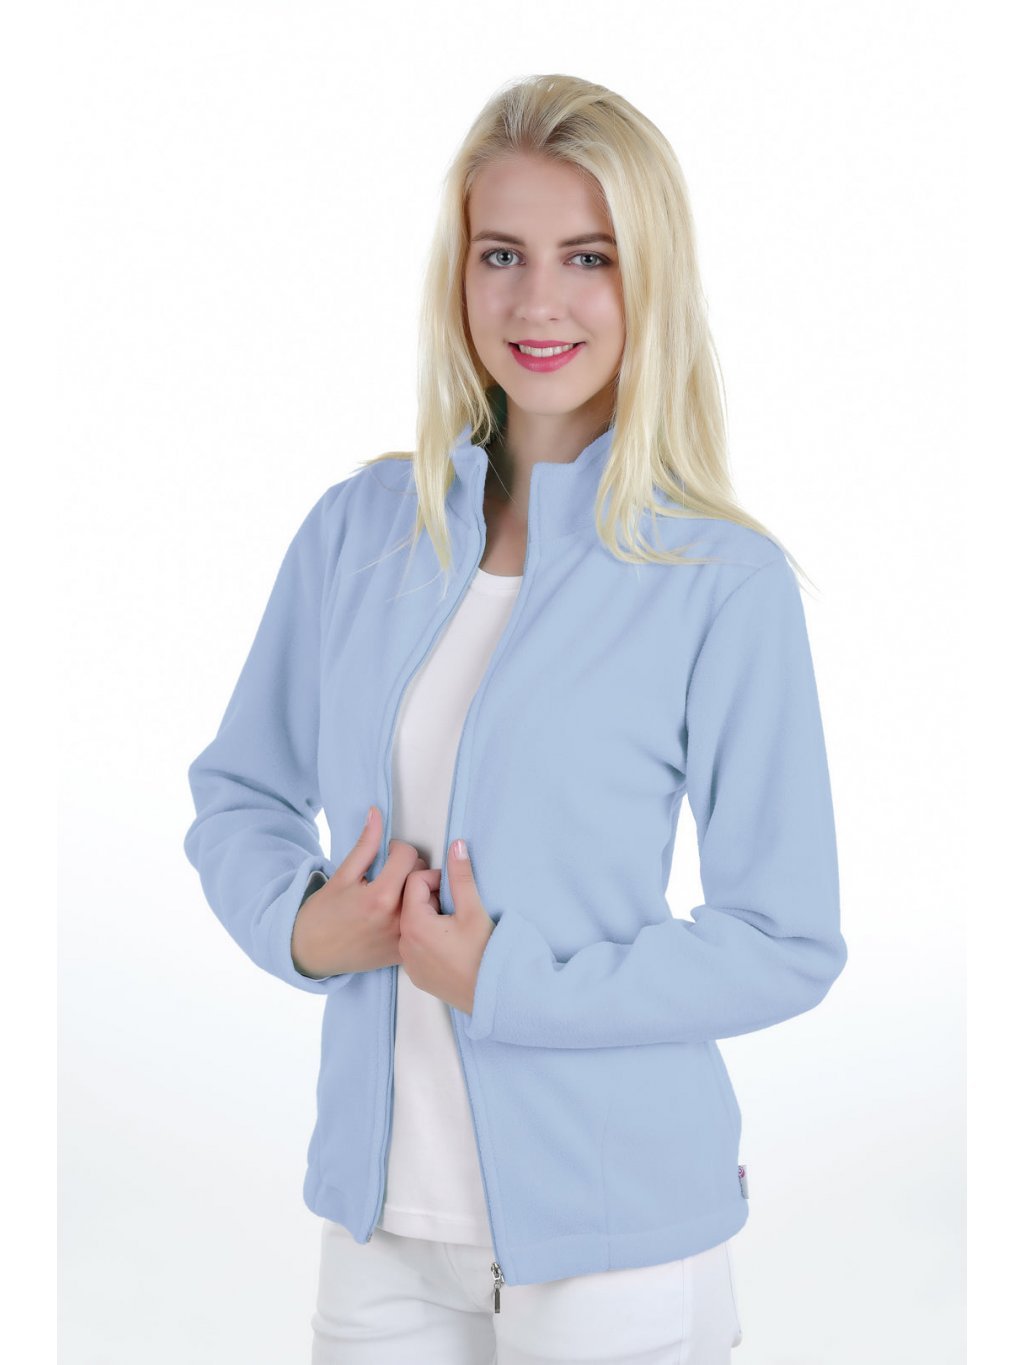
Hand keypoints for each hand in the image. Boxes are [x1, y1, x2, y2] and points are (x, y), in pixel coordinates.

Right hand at [291, 806, 425, 976]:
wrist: (311, 953)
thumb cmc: (323, 913)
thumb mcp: (341, 875)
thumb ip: (365, 845)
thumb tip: (377, 813)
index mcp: (380, 896)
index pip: (408, 855)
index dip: (396, 848)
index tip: (385, 853)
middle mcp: (397, 918)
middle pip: (421, 874)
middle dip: (407, 866)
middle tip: (388, 871)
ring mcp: (403, 937)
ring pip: (427, 898)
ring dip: (415, 888)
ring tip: (395, 890)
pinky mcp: (404, 951)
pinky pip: (423, 922)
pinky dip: (416, 912)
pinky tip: (398, 911)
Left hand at [398, 838, 495, 1015]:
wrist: (492, 996)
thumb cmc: (484, 954)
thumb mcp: (473, 910)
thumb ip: (461, 875)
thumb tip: (455, 845)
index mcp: (414, 924)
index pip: (415, 882)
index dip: (436, 878)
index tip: (454, 888)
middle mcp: (404, 943)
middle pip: (411, 903)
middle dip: (432, 897)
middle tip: (457, 906)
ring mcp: (409, 962)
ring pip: (413, 925)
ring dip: (430, 917)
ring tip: (455, 924)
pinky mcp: (417, 975)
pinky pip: (416, 946)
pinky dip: (429, 938)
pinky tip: (450, 944)